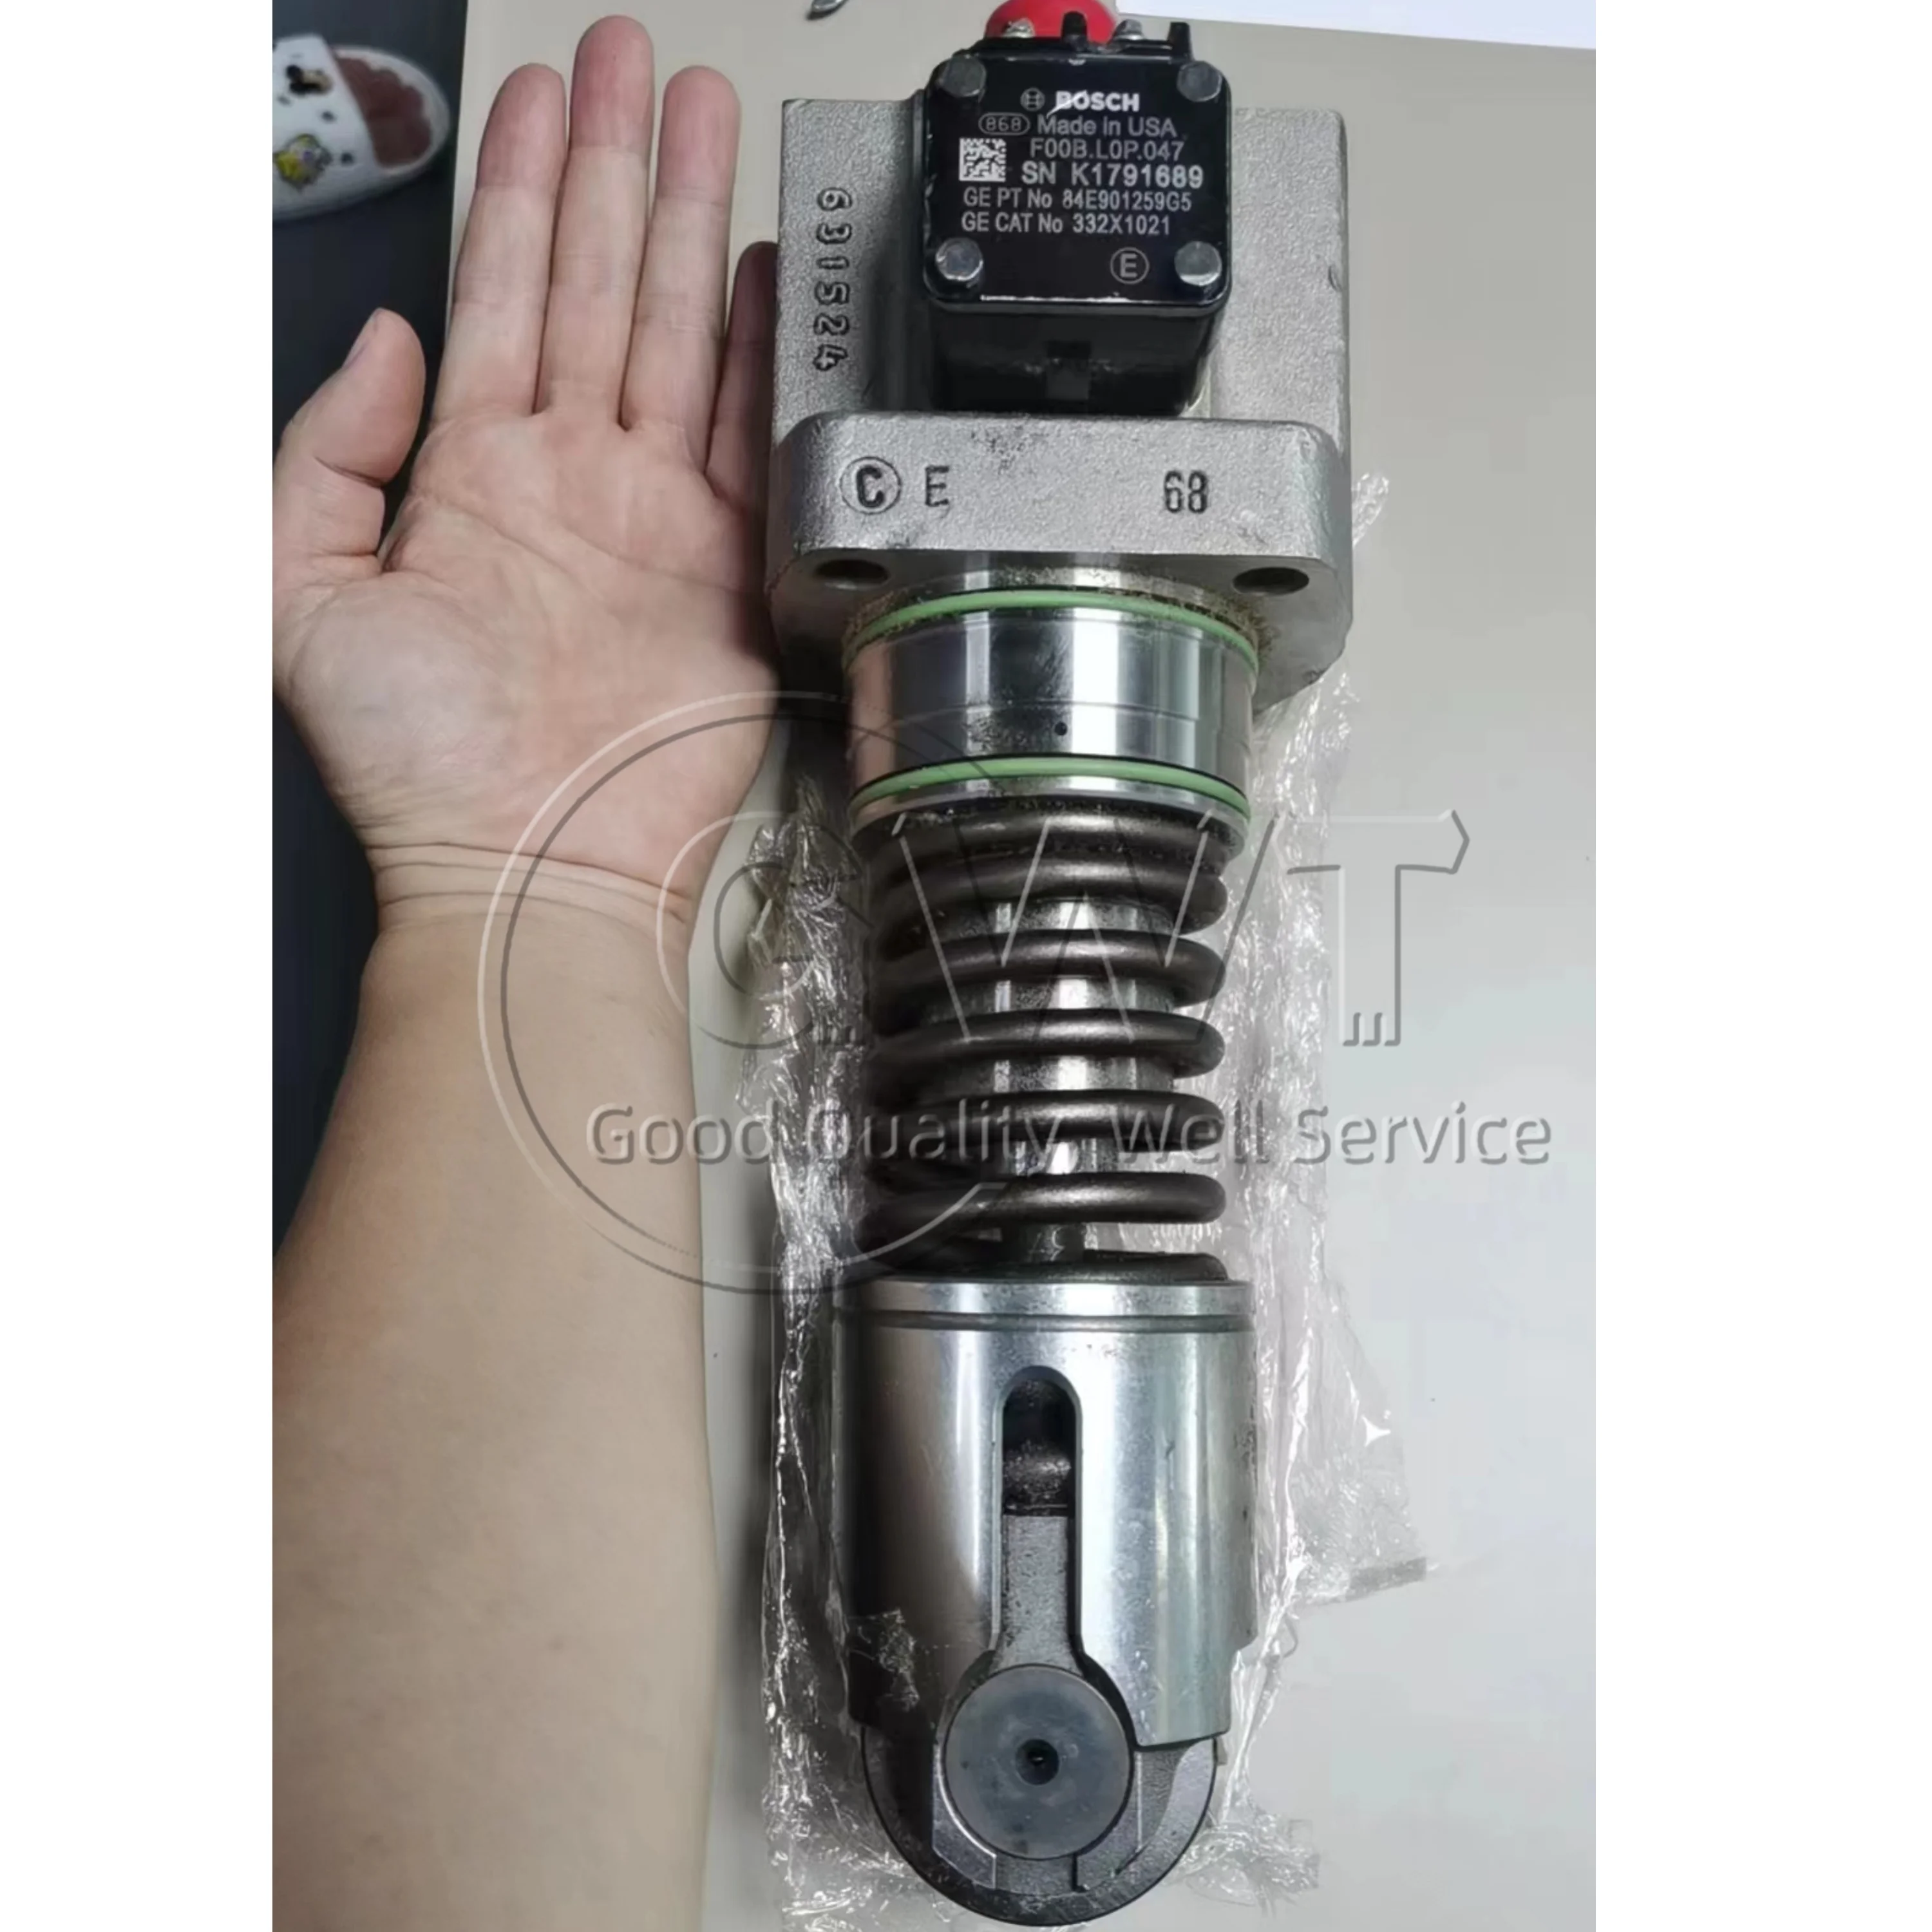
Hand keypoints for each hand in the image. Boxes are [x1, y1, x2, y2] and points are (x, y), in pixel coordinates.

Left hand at [272, 18, 775, 937]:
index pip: (498, 290)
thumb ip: (323, 451)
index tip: (546, 93)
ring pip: (675, 331)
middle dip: (617, 164)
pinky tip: (763, 275)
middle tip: (641, 60)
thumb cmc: (417, 764)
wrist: (532, 868)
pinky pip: (748, 435)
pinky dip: (759, 353)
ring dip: (691, 222)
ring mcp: (654, 517)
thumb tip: (387, 339)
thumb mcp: (297, 591)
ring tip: (707, 119)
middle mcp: (568, 478)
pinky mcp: (725, 567)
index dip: (521, 184)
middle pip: (595, 283)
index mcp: (470, 473)